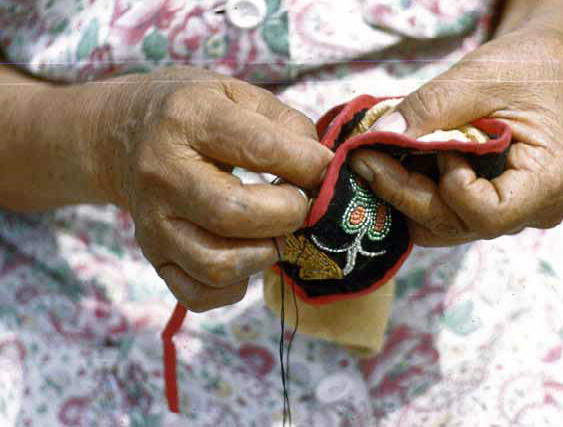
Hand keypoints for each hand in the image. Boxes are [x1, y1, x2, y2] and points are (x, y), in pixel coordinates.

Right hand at [96, 66, 331, 310]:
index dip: (307, 165)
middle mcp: (163, 173)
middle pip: (235, 215)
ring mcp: (153, 222)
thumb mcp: (237, 94)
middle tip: (296, 203)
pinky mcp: (153, 255)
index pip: (259, 149)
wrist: (121, 134)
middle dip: (287, 214)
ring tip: (271, 230)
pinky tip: (244, 254)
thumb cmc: (191, 113)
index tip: (322, 169)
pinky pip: (199, 295)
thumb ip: (287, 125)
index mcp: (188, 119)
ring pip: (218, 266)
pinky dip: (236, 286)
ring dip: (264, 254)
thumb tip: (322, 172)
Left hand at [349, 26, 562, 245]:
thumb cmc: (525, 68)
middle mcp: (532, 211)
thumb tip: (377, 135)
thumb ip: (430, 106)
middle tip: (364, 155)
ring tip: (378, 157)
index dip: (451, 187)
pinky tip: (396, 163)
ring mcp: (511, 215)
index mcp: (548, 182)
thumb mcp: (479, 76)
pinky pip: (444, 215)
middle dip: (405, 192)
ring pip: (442, 227)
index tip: (440, 146)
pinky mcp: (490, 209)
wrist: (547, 70)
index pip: (487, 214)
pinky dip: (416, 192)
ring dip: (405, 194)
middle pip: (455, 225)